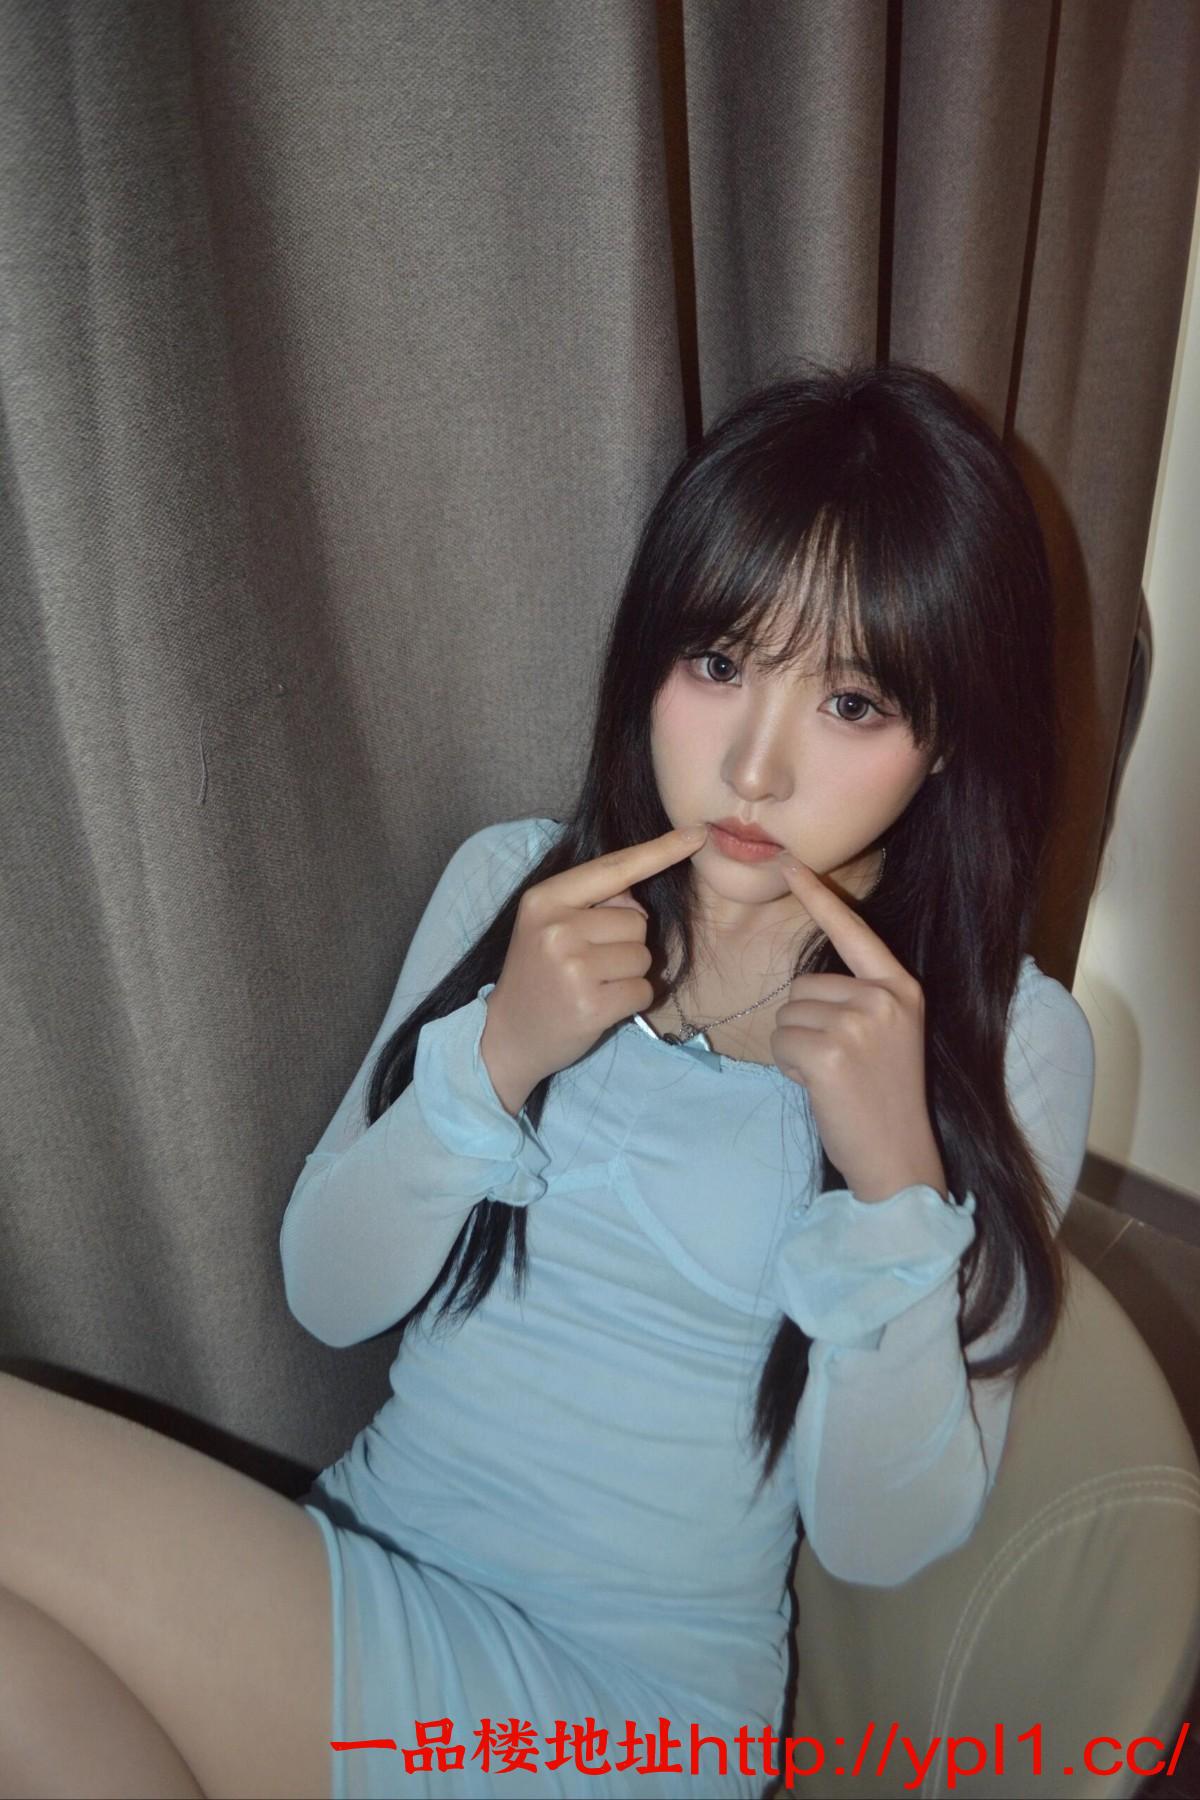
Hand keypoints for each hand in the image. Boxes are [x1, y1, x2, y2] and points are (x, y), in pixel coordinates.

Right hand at [481, 824, 707, 1113]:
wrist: (507, 1034)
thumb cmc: (537, 973)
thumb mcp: (548, 924)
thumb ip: (591, 902)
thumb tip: (637, 897)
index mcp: (546, 899)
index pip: (614, 869)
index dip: (660, 851)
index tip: (697, 834)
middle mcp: (557, 928)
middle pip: (637, 921)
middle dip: (626, 942)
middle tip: (588, 964)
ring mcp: (573, 968)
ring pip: (643, 957)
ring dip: (629, 974)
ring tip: (592, 984)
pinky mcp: (591, 1005)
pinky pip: (643, 990)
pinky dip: (631, 1000)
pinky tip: (600, 1006)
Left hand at [770, 855, 947, 1203]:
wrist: (898, 1158)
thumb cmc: (882, 1100)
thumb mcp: (886, 1037)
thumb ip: (858, 1002)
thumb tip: (807, 988)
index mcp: (901, 989)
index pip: (853, 931)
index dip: (819, 898)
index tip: (790, 864)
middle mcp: (884, 998)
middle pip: (803, 987)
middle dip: (806, 1026)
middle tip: (839, 1066)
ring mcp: (859, 1023)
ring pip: (787, 1016)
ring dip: (795, 1049)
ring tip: (832, 1078)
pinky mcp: (831, 1050)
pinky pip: (780, 1043)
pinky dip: (789, 1068)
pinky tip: (821, 1089)